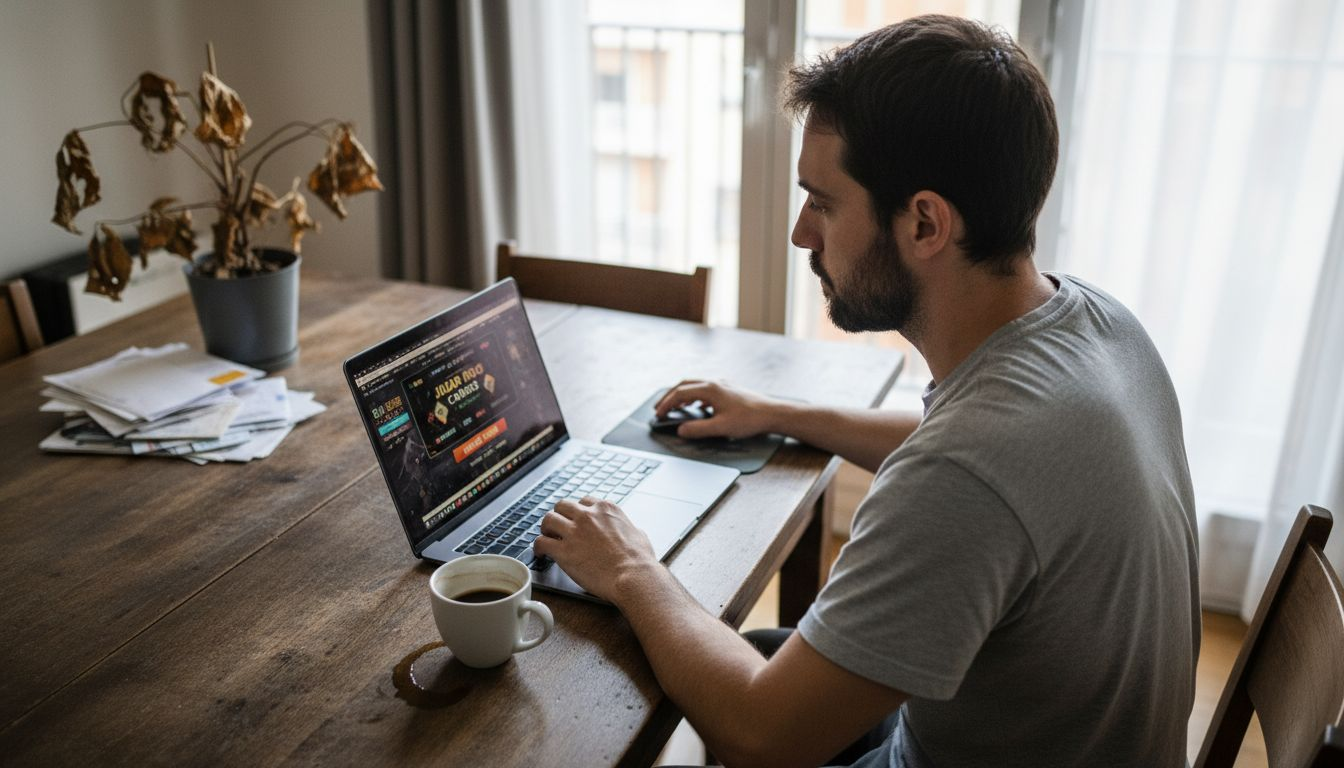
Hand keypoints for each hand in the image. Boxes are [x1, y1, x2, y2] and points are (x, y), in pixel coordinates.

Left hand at [533, 496, 658, 602]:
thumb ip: (629, 528)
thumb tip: (631, 531)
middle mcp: (588, 515)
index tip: (577, 520)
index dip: (578, 512)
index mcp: (606, 509)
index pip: (584, 501)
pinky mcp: (563, 550)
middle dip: (560, 516)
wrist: (633, 576)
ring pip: (548, 519)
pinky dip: (538, 547)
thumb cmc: (639, 560)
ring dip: (546, 528)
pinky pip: (541, 542)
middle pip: (562, 505)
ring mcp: (574, 531)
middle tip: (558, 527)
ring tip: (546, 538)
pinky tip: (541, 553)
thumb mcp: (639, 534)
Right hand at [653, 380, 783, 439]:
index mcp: (710, 389)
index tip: (658, 414)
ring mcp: (722, 384)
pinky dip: (695, 396)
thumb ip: (698, 429)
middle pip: (685, 385)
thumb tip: (681, 430)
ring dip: (682, 395)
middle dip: (670, 396)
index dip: (666, 404)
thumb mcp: (721, 428)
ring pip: (695, 385)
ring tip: (674, 407)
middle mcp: (715, 382)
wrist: (772, 413)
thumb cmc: (749, 419)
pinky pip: (705, 389)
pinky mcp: (729, 389)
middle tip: (659, 407)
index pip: (680, 393)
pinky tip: (697, 407)